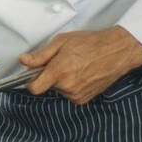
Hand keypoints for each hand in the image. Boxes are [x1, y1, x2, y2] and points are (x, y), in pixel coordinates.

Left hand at [18, 26, 141, 104]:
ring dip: (61, 81)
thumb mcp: (61, 42)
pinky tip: (81, 74)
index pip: (33, 88)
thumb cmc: (91, 43)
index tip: (33, 72)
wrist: (117, 51)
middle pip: (46, 86)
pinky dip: (71, 86)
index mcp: (59, 71)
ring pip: (58, 90)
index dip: (30, 80)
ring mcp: (76, 95)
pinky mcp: (84, 99)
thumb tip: (24, 61)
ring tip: (75, 66)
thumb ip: (40, 54)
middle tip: (62, 61)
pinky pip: (69, 94)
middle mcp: (67, 86)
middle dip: (49, 76)